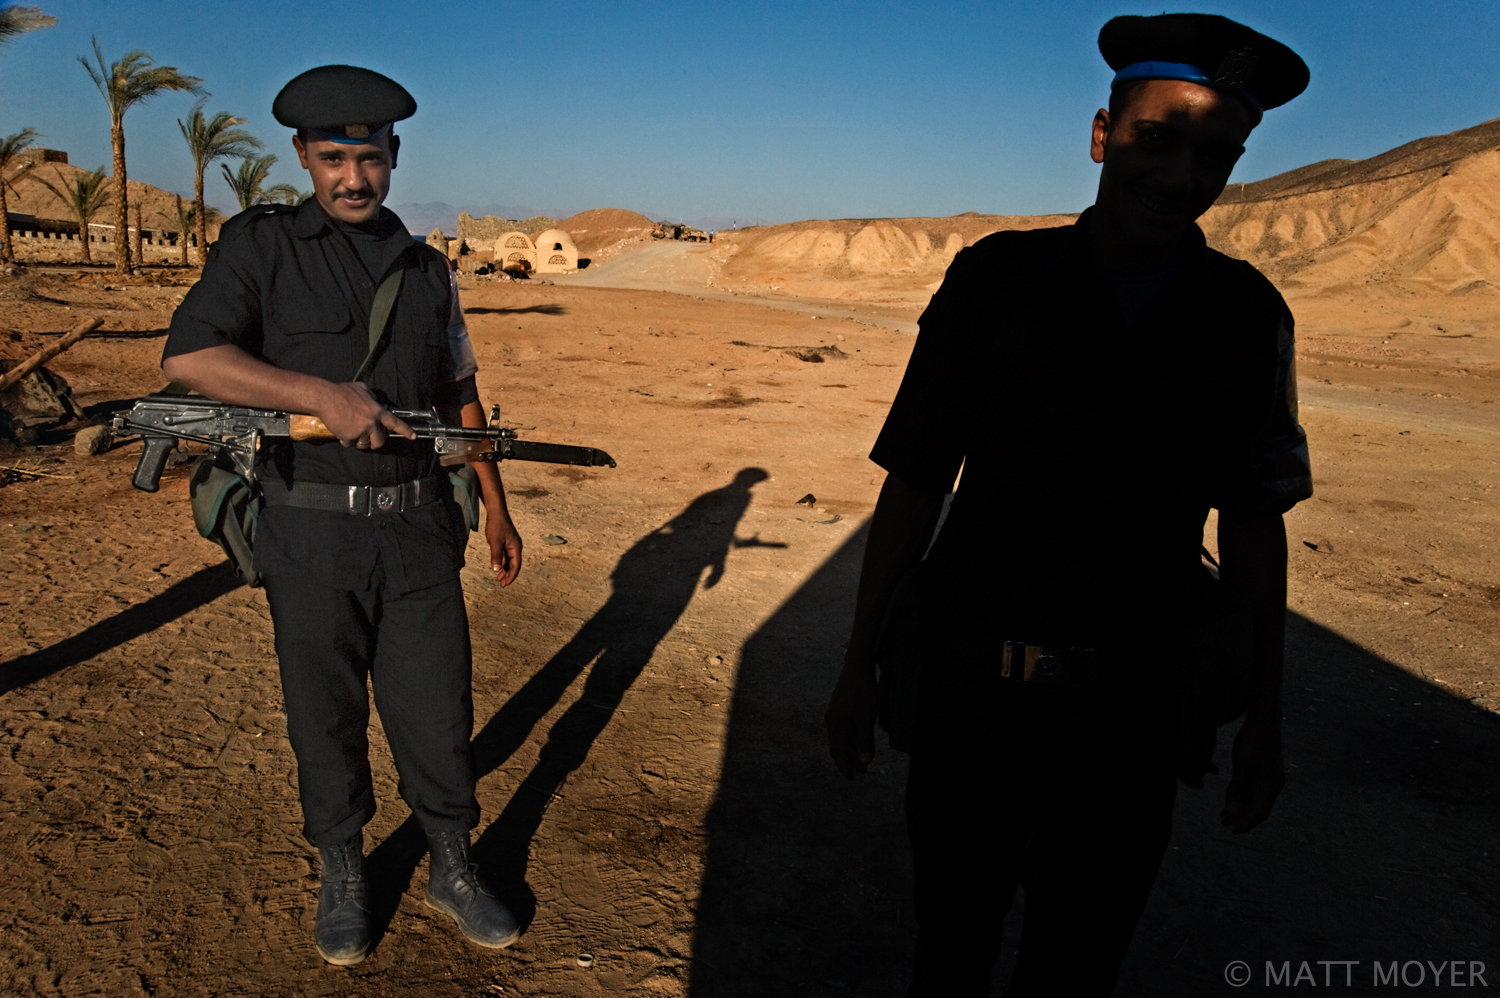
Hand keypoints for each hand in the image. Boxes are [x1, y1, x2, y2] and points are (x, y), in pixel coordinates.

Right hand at [318, 382, 414, 449]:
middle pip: (380, 441)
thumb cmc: (342, 391)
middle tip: (370, 441)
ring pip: (364, 444)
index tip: (413, 437)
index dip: (405, 430)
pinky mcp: (349, 437)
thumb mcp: (361, 388)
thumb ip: (370, 396)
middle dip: (375, 443)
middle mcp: (371, 423)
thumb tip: (373, 398)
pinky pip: (349, 444)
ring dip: (359, 441)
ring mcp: (360, 431)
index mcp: (377, 411)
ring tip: (351, 431)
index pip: (394, 422)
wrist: (325, 398)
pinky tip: (340, 430)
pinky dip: (345, 440)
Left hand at [485, 505, 522, 585]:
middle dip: (508, 575)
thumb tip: (496, 570)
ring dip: (505, 570)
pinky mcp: (506, 543)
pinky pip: (505, 556)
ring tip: (499, 579)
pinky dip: (502, 563)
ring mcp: (511, 545)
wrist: (496, 513)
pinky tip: (498, 568)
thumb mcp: (495, 542)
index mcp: (516, 548)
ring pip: (509, 561)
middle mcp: (516, 548)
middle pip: (514, 565)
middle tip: (502, 585)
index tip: (505, 584)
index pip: (516, 566)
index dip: (511, 576)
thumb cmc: (496, 526)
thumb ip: (496, 556)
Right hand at [824, 660, 879, 778]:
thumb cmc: (863, 692)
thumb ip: (865, 740)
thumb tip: (866, 762)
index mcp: (836, 725)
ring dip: (852, 750)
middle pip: (839, 747)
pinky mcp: (840, 709)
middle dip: (850, 761)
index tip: (852, 779)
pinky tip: (860, 742)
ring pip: (842, 738)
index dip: (845, 767)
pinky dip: (852, 739)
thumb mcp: (867, 717)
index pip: (838, 752)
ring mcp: (835, 715)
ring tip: (864, 760)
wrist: (857, 667)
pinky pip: (844, 730)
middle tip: (863, 772)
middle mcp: (831, 721)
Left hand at [1220, 717, 1284, 832]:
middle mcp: (1273, 785)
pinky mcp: (1263, 772)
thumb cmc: (1253, 743)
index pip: (1259, 812)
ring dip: (1239, 808)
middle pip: (1257, 808)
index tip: (1232, 831)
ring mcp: (1269, 778)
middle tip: (1224, 824)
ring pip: (1254, 800)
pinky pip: (1253, 790)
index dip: (1246, 823)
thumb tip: (1232, 811)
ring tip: (1223, 816)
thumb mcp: (1243, 766)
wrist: (1263, 721)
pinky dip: (1241, 797)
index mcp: (1271, 786)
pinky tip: (1230, 800)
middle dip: (1241, 818)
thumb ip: (1238, 789)